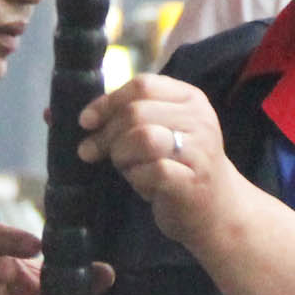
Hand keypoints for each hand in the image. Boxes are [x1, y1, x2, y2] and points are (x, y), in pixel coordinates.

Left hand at [78, 76, 248, 248]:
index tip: (87, 121)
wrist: (218, 210)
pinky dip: (137, 178)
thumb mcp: (161, 131)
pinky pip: (152, 170)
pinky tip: (143, 185)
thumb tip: (77, 117)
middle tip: (92, 152)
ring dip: (122, 155)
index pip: (143, 85)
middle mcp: (199, 119)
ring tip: (126, 168)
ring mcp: (199, 150)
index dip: (108, 101)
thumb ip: (129, 117)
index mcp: (190, 98)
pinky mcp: (193, 180)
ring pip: (143, 137)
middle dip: (107, 133)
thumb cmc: (180, 167)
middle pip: (137, 112)